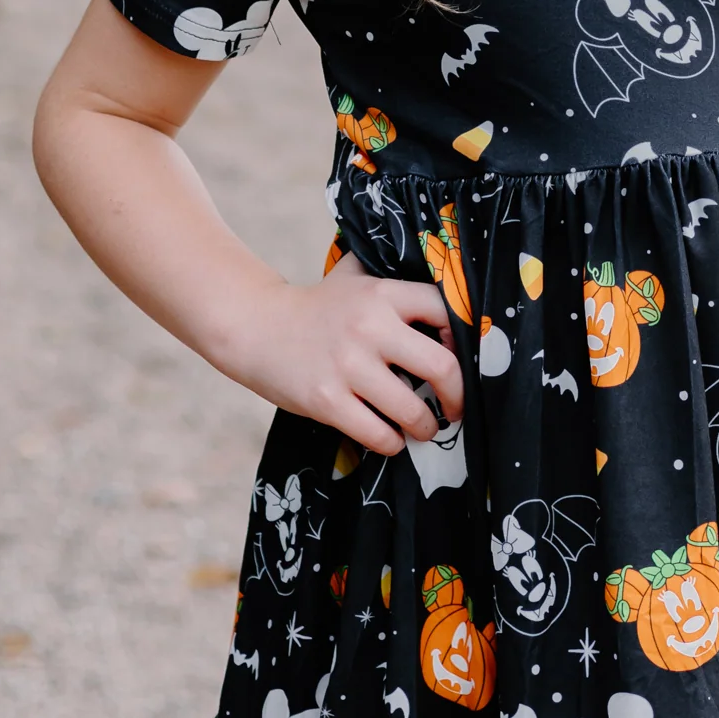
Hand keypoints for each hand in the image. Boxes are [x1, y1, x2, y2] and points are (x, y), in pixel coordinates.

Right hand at [223, 260, 463, 455]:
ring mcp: (348, 366)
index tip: (460, 360)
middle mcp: (370, 327)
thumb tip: (443, 278)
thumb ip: (391, 274)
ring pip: (413, 410)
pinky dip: (392, 443)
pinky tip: (390, 437)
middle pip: (442, 367)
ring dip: (426, 426)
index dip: (462, 341)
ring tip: (424, 428)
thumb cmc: (316, 306)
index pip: (446, 313)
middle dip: (458, 396)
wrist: (256, 326)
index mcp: (382, 294)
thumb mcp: (354, 277)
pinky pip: (378, 434)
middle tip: (456, 408)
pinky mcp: (327, 400)